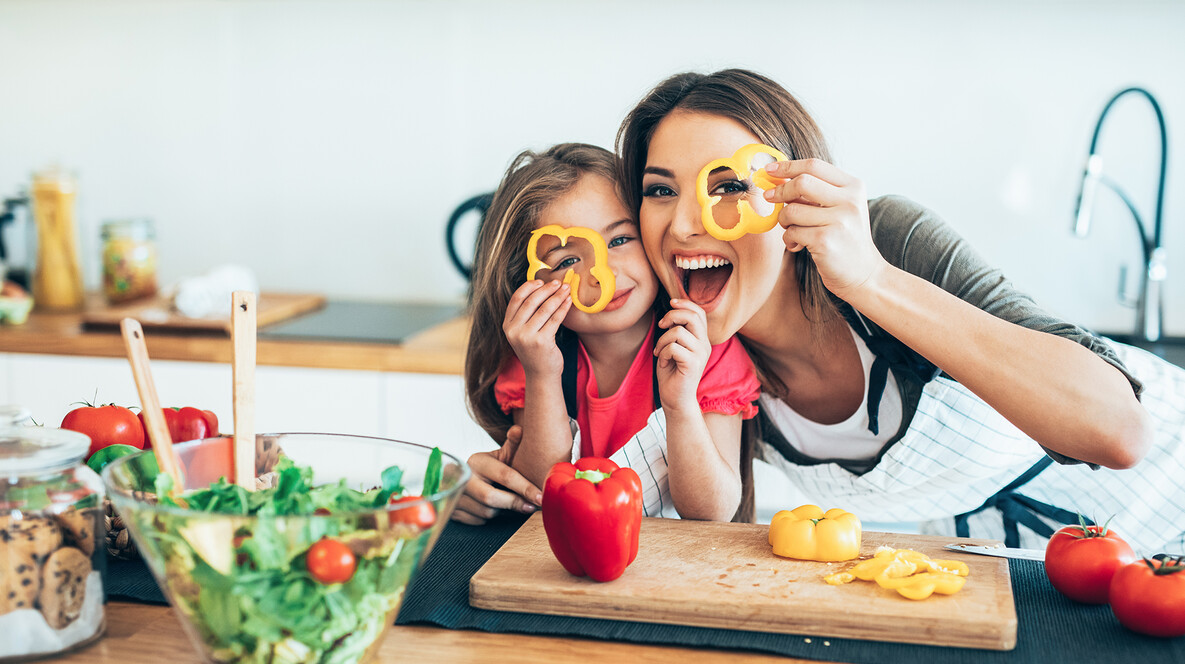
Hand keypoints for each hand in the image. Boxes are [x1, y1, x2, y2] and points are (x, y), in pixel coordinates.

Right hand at [451, 425, 544, 525]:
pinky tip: (492, 508)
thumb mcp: (500, 455)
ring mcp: (455, 495)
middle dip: (513, 503)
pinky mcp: (452, 511)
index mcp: (477, 461)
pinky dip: (487, 518)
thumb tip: (519, 429)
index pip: (505, 475)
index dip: (525, 488)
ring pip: (485, 512)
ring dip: (500, 511)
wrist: (462, 478)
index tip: (540, 497)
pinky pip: (476, 521)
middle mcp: (464, 477)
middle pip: (490, 497)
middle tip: (530, 507)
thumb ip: (512, 445)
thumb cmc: (490, 467)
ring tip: (507, 502)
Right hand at [503, 280, 571, 375]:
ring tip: (567, 289)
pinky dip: (563, 308)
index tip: (541, 281)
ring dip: (557, 296)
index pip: (516, 299)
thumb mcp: (524, 332)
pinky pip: (555, 319)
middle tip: (558, 282)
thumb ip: (526, 314)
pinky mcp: (542, 342)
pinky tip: (569, 301)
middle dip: (546, 289)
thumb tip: (540, 288)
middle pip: (531, 302)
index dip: (529, 287)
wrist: (541, 374)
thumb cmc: (535, 350)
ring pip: (544, 309)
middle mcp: (514, 331)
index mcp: (507, 326)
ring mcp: (527, 337)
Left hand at [654, 299, 711, 414]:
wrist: (675, 399)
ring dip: (662, 340)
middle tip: (661, 326)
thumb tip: (670, 313)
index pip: (699, 312)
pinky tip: (662, 362)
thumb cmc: (672, 374)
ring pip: (678, 331)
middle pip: (692, 316)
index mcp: (701, 339)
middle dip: (672, 316)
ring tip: (659, 352)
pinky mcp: (693, 364)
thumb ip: (675, 332)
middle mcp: (704, 345)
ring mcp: (700, 355)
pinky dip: (663, 352)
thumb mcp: (673, 347)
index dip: (685, 303)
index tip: (671, 303)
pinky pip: (673, 347)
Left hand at [763, 159, 889, 300]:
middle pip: (801, 182)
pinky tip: (798, 245)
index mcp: (854, 187)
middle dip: (780, 191)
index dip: (787, 166)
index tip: (769, 169)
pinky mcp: (826, 241)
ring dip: (784, 220)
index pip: (814, 165)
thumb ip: (817, 192)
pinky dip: (788, 239)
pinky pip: (792, 232)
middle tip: (769, 198)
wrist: (864, 273)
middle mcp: (850, 201)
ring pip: (792, 210)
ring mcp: (839, 221)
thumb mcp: (841, 208)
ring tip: (792, 230)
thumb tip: (778, 179)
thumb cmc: (845, 239)